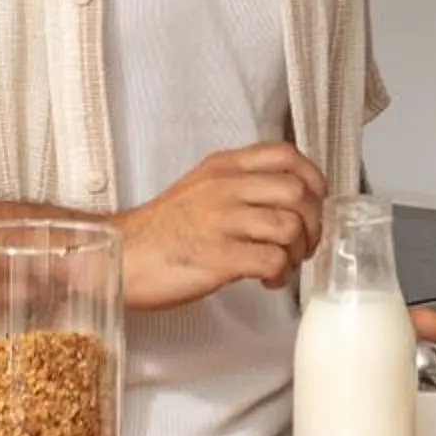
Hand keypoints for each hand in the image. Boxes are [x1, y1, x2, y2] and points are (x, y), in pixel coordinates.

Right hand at [112, 144, 325, 310]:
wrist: (120, 257)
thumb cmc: (162, 230)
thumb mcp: (200, 187)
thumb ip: (240, 183)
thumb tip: (289, 198)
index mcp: (223, 167)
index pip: (286, 155)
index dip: (313, 179)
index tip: (315, 203)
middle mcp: (224, 188)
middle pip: (298, 192)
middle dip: (313, 223)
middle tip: (303, 245)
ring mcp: (220, 221)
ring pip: (290, 227)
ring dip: (298, 253)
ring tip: (284, 265)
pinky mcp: (217, 257)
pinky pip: (272, 260)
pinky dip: (280, 275)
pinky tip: (267, 281)